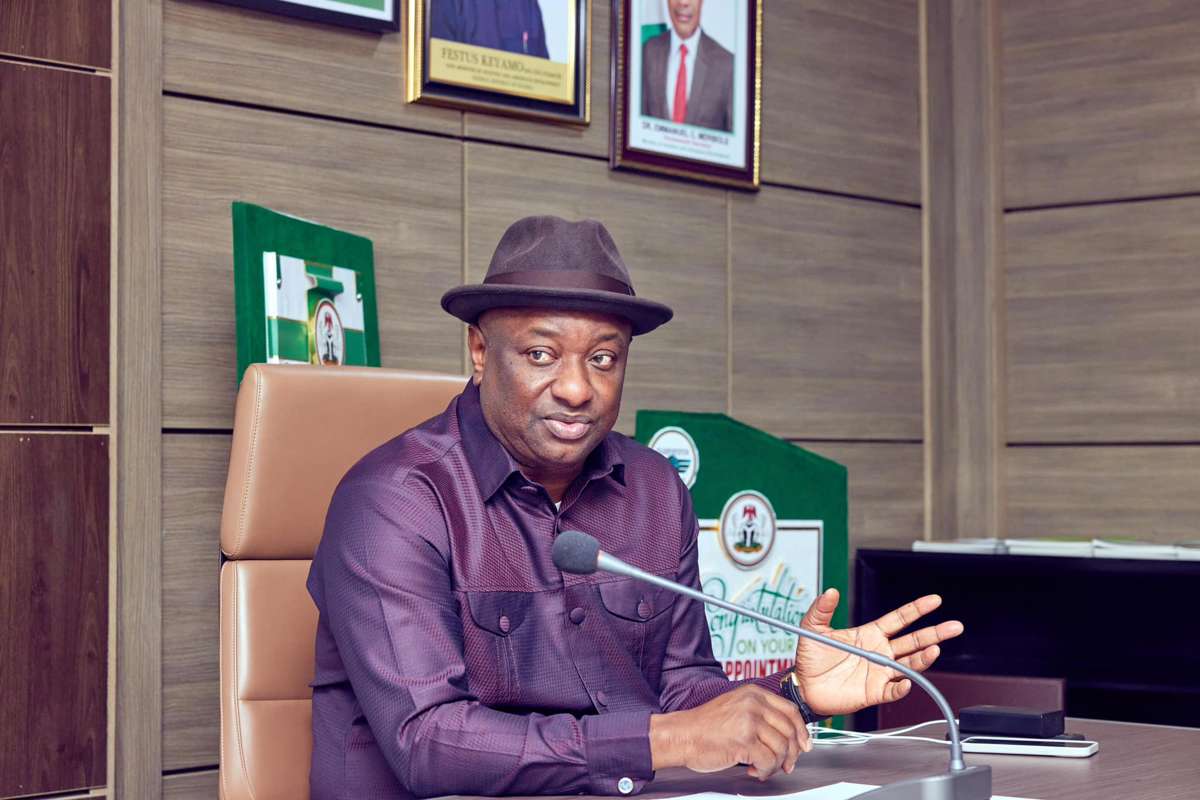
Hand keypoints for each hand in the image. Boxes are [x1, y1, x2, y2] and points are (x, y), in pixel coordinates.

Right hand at [649, 685, 811, 780]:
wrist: (682, 735)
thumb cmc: (705, 727)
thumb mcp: (736, 709)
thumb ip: (760, 715)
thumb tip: (787, 736)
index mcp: (753, 693)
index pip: (790, 710)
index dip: (801, 731)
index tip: (804, 745)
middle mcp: (753, 703)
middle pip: (790, 731)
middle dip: (791, 753)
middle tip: (785, 765)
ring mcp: (749, 720)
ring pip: (782, 748)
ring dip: (775, 764)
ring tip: (762, 768)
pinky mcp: (744, 740)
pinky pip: (769, 761)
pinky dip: (764, 771)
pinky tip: (753, 770)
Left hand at [793, 589, 963, 716]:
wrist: (803, 686)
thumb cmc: (810, 658)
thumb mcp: (813, 628)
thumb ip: (821, 609)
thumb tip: (830, 591)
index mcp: (870, 634)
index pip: (899, 619)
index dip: (917, 610)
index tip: (935, 601)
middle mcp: (880, 652)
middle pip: (913, 641)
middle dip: (934, 633)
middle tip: (955, 626)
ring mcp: (879, 672)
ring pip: (909, 665)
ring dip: (923, 658)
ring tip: (935, 650)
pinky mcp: (874, 692)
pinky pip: (893, 690)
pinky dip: (901, 688)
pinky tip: (906, 682)